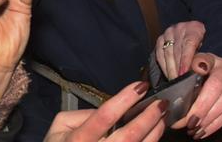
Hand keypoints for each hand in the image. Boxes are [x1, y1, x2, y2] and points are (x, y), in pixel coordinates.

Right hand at [44, 81, 165, 141]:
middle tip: (161, 102)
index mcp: (78, 140)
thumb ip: (81, 114)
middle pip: (129, 135)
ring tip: (162, 115)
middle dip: (148, 117)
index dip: (125, 99)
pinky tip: (156, 131)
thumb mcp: (59, 125)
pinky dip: (152, 141)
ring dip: (155, 130)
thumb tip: (110, 110)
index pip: (105, 116)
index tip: (140, 86)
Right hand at [154, 21, 205, 79]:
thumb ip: (205, 59)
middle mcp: (180, 28)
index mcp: (194, 28)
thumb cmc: (204, 48)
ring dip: (171, 69)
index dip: (186, 59)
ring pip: (167, 53)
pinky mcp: (160, 40)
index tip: (185, 73)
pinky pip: (160, 55)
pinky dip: (164, 66)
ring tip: (175, 81)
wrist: (194, 38)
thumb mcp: (208, 50)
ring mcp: (168, 33)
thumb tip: (201, 71)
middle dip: (178, 67)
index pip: (189, 43)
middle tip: (180, 82)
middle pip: (177, 50)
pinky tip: (169, 75)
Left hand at [172, 53, 221, 138]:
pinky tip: (203, 132)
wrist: (215, 86)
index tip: (184, 73)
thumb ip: (180, 82)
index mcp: (210, 59)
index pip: (204, 60)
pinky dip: (215, 125)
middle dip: (201, 105)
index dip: (198, 65)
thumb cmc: (196, 81)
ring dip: (208, 118)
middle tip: (189, 121)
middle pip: (216, 85)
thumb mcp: (187, 76)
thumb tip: (168, 102)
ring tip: (194, 128)